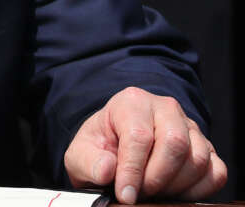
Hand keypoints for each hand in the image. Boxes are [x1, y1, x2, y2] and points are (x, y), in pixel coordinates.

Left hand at [65, 87, 226, 202]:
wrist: (115, 148)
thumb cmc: (99, 149)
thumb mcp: (81, 153)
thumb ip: (88, 162)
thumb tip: (108, 170)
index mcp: (131, 102)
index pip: (139, 136)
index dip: (132, 170)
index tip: (125, 195)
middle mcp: (165, 108)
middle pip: (174, 144)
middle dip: (156, 177)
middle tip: (141, 192)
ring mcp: (190, 127)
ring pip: (198, 159)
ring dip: (176, 185)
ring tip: (152, 191)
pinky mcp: (207, 148)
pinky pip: (216, 172)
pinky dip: (198, 190)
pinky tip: (175, 192)